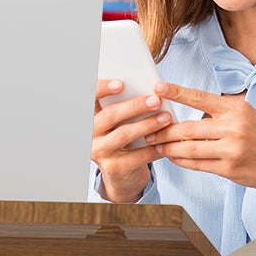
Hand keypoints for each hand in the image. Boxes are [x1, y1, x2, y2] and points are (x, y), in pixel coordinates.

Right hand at [91, 80, 170, 204]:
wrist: (120, 172)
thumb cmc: (122, 137)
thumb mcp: (117, 122)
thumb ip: (122, 105)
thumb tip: (146, 89)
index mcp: (89, 116)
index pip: (89, 97)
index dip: (102, 88)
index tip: (121, 84)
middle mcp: (89, 134)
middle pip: (110, 115)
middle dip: (135, 106)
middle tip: (156, 100)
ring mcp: (100, 152)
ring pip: (124, 134)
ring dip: (147, 124)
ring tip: (166, 118)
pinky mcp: (114, 168)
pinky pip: (136, 156)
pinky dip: (153, 148)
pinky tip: (166, 141)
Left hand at [152, 82, 255, 195]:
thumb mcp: (248, 115)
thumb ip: (221, 113)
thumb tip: (189, 113)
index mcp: (236, 108)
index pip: (199, 97)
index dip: (176, 92)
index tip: (157, 86)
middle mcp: (233, 127)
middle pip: (187, 127)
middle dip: (163, 129)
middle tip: (148, 129)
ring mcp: (231, 149)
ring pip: (188, 148)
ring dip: (168, 148)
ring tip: (156, 145)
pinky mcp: (229, 169)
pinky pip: (197, 164)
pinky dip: (181, 161)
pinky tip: (173, 157)